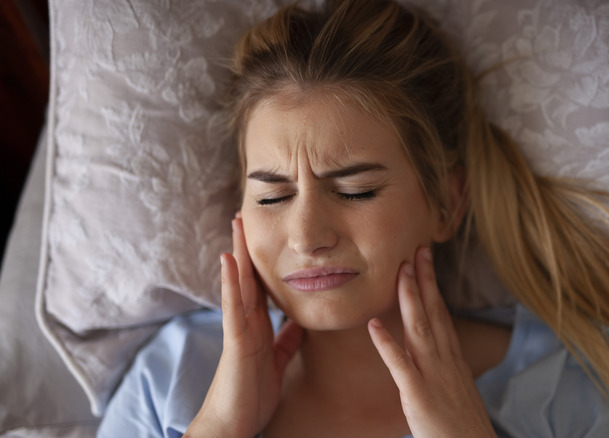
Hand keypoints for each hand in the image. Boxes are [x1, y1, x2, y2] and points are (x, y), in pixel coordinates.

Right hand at [186, 215, 303, 437]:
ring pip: (239, 285)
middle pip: (248, 278)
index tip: (267, 236)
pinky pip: (234, 307)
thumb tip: (299, 323)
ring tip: (237, 225)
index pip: (261, 287)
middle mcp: (246, 323)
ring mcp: (238, 330)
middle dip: (248, 248)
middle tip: (246, 216)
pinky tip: (229, 260)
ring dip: (238, 254)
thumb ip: (286, 341)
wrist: (234, 423)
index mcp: (258, 327)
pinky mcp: (235, 341)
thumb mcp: (276, 362)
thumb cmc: (252, 395)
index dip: (263, 262)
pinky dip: (231, 282)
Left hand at [368, 247, 496, 437]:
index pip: (442, 316)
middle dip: (425, 280)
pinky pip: (400, 366)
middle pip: (434, 313)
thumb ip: (445, 374)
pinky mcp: (418, 396)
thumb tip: (435, 361)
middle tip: (417, 250)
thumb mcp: (458, 394)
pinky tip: (373, 325)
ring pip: (420, 330)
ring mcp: (434, 377)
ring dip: (409, 299)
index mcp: (454, 362)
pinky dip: (387, 344)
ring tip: (399, 272)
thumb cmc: (464, 431)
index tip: (426, 262)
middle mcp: (446, 363)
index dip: (433, 287)